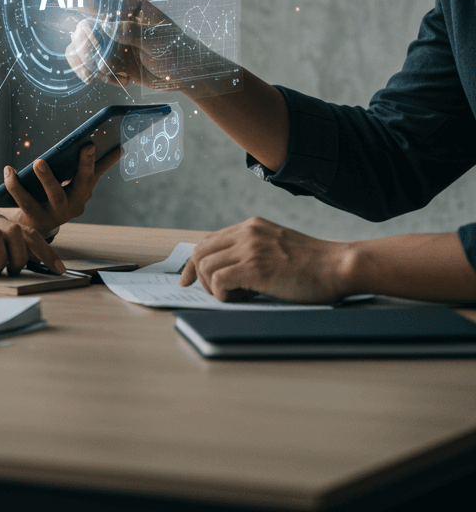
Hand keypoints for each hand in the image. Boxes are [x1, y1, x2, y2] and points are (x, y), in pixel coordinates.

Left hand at [0, 143, 120, 237]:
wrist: (35, 227)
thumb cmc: (56, 197)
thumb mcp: (75, 184)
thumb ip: (93, 167)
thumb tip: (117, 148)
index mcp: (83, 194)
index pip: (92, 175)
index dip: (95, 162)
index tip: (91, 144)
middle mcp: (73, 207)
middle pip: (80, 186)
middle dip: (80, 167)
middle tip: (85, 145)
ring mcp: (55, 215)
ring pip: (54, 196)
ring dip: (47, 178)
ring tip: (38, 161)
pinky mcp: (35, 219)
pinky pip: (25, 201)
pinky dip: (15, 184)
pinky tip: (9, 169)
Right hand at [64, 0, 226, 90]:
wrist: (184, 75)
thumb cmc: (177, 50)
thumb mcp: (158, 40)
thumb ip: (132, 32)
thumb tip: (106, 28)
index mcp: (130, 8)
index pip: (102, 1)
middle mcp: (116, 21)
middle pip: (85, 28)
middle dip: (89, 49)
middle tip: (100, 65)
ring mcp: (110, 41)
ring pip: (81, 47)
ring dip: (87, 64)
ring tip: (103, 77)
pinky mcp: (109, 59)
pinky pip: (87, 64)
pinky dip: (95, 74)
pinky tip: (117, 80)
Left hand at [178, 216, 352, 304]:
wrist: (339, 266)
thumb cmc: (314, 265)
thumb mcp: (277, 247)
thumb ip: (253, 251)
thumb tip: (226, 274)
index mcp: (250, 226)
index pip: (208, 241)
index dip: (194, 262)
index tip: (188, 279)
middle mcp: (246, 233)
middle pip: (200, 252)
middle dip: (198, 276)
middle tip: (215, 294)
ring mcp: (249, 248)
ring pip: (205, 266)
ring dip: (214, 288)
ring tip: (237, 296)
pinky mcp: (255, 267)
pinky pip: (218, 280)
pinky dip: (222, 294)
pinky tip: (241, 299)